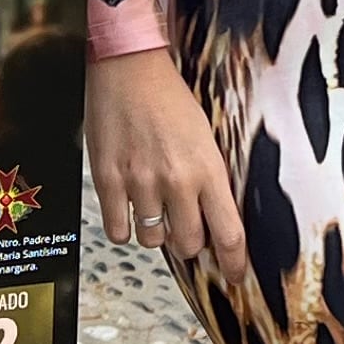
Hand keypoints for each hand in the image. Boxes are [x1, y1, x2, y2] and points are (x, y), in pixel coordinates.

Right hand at [87, 49, 244, 268]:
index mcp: (208, 169)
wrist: (129, 68)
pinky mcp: (108, 180)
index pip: (228, 233)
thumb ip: (210, 179)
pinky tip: (128, 206)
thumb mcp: (205, 137)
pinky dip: (124, 227)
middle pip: (188, 244)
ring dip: (155, 231)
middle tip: (184, 224)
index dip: (234, 263)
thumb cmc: (169, 98)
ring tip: (153, 205)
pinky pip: (118, 231)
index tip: (236, 275)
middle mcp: (176, 180)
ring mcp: (139, 183)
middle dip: (189, 242)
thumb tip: (214, 219)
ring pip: (152, 240)